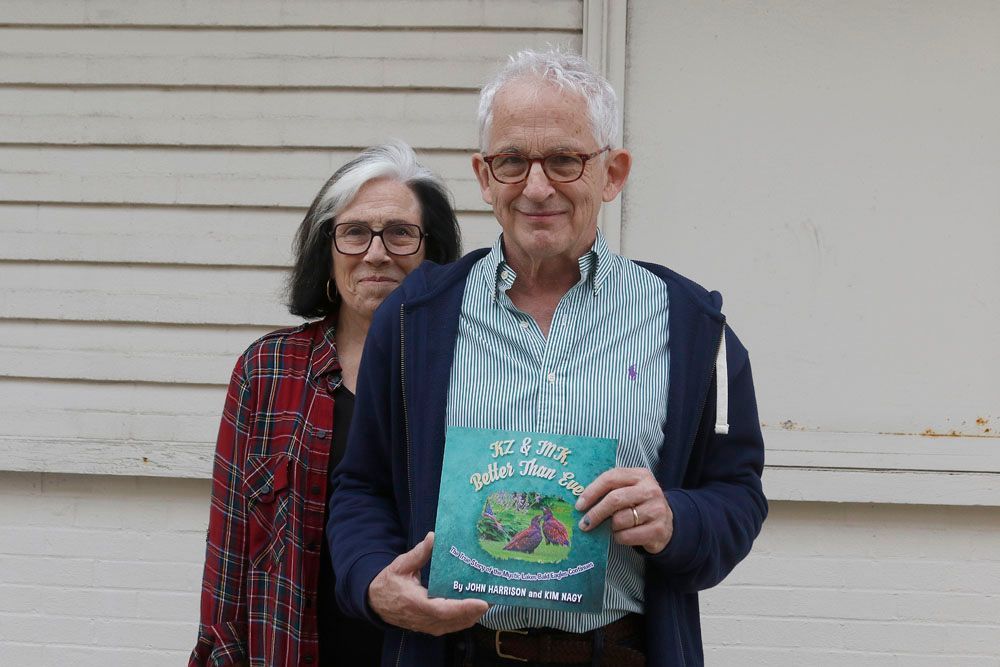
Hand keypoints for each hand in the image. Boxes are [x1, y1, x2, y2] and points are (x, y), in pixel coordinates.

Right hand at [367, 532, 488, 634]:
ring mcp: (427, 625)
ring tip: (490, 600)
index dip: (463, 607)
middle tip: (494, 596)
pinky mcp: (431, 627)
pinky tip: (476, 609)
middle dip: (475, 610)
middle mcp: (423, 618)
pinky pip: (452, 626)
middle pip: (454, 619)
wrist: (376, 602)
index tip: (481, 602)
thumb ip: (418, 553)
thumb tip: (434, 537)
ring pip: (455, 625)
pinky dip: (465, 619)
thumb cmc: (389, 583)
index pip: (443, 609)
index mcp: (415, 602)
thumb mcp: (401, 565)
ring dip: (473, 615)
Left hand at [575, 467, 672, 553]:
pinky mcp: (658, 529)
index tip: (579, 505)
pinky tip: (623, 535)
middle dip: (596, 513)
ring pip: (620, 520)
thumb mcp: (629, 490)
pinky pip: (627, 536)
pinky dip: (619, 538)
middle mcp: (650, 490)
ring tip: (615, 527)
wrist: (667, 524)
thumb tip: (582, 503)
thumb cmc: (639, 505)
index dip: (591, 492)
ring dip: (611, 527)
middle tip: (584, 524)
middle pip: (614, 499)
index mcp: (640, 475)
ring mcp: (657, 509)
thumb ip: (611, 490)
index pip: (610, 478)